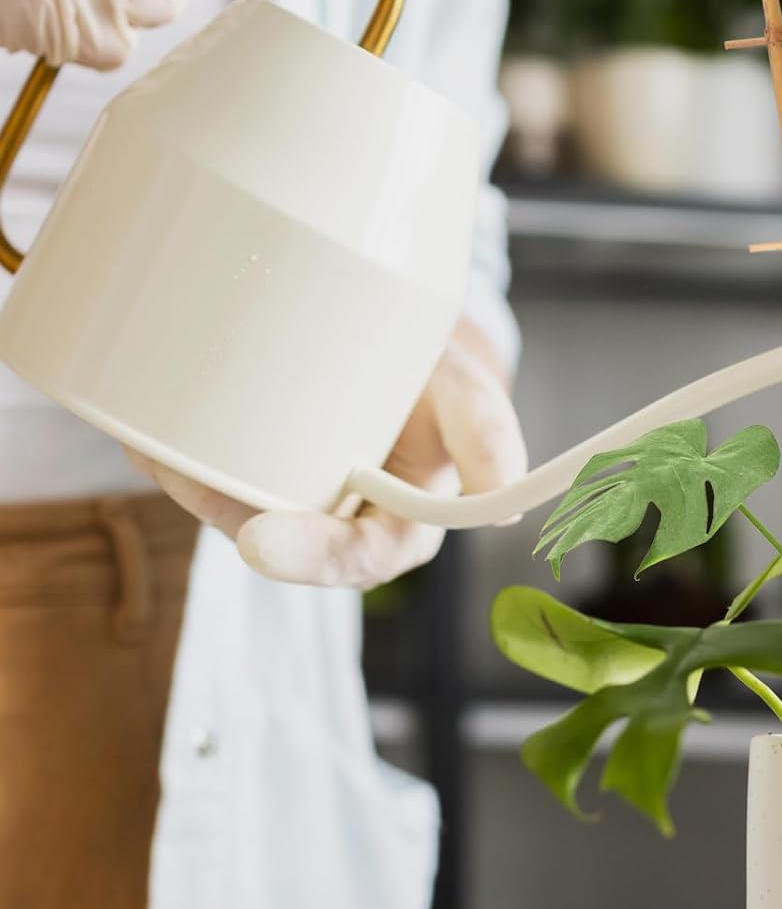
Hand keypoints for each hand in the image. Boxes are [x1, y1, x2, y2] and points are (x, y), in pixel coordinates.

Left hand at [135, 323, 528, 587]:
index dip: (309, 557)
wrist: (407, 348)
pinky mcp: (255, 473)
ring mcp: (292, 501)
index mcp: (399, 529)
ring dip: (182, 481)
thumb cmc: (441, 382)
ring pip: (228, 508)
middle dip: (216, 509)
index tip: (255, 539)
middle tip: (171, 466)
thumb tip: (510, 512)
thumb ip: (489, 443)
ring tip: (148, 436)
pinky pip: (208, 477)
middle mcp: (340, 527)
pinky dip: (173, 456)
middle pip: (274, 538)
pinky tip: (144, 428)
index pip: (356, 559)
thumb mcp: (472, 398)